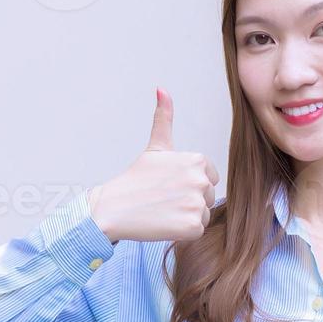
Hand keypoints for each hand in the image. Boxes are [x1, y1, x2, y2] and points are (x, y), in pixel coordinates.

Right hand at [88, 87, 219, 242]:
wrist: (113, 208)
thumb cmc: (135, 179)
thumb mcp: (155, 148)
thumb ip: (164, 118)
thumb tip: (162, 89)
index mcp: (196, 159)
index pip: (209, 177)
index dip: (189, 183)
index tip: (169, 184)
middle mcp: (200, 179)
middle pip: (207, 196)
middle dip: (188, 200)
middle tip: (163, 199)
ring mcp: (196, 203)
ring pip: (203, 214)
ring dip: (186, 217)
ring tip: (163, 211)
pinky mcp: (191, 226)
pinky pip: (197, 230)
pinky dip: (182, 232)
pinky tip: (164, 223)